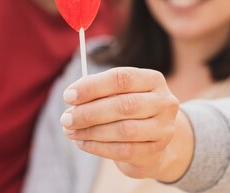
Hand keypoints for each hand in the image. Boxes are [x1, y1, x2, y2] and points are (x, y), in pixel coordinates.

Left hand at [60, 67, 193, 181]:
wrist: (152, 141)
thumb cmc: (129, 110)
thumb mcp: (119, 93)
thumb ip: (99, 90)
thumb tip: (73, 95)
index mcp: (153, 80)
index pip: (122, 78)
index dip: (93, 86)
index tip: (68, 96)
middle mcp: (164, 102)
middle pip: (123, 105)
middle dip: (89, 112)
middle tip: (65, 118)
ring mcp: (163, 128)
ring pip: (123, 130)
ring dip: (91, 131)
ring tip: (70, 131)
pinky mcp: (156, 151)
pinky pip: (123, 150)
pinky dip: (97, 147)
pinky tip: (82, 143)